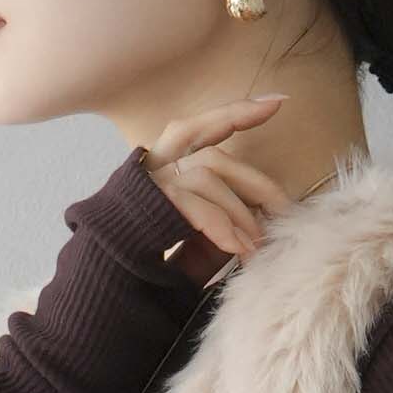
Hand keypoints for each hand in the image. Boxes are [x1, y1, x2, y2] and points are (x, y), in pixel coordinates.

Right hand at [140, 93, 298, 268]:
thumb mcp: (195, 244)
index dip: (236, 113)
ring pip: (207, 176)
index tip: (277, 102)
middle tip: (285, 211)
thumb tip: (261, 220)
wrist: (107, 290)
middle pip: (215, 157)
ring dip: (240, 214)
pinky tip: (238, 248)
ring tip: (257, 247)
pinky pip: (194, 205)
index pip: (202, 131)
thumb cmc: (148, 270)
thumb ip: (221, 224)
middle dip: (256, 183)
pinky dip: (221, 226)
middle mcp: (152, 166)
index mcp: (163, 167)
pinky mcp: (146, 202)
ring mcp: (147, 181)